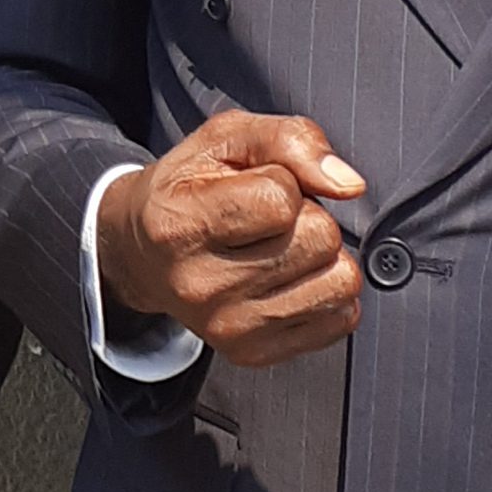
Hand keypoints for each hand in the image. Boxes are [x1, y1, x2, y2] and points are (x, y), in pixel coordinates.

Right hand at [97, 111, 366, 368]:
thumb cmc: (188, 187)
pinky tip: (289, 280)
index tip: (257, 187)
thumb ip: (291, 140)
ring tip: (282, 248)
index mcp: (179, 224)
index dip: (284, 182)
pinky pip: (340, 319)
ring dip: (323, 257)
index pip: (281, 199)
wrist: (143, 252)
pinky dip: (326, 292)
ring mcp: (227, 326)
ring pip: (340, 282)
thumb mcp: (226, 138)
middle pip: (320, 240)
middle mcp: (199, 285)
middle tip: (270, 221)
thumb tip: (348, 185)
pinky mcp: (253, 352)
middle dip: (309, 218)